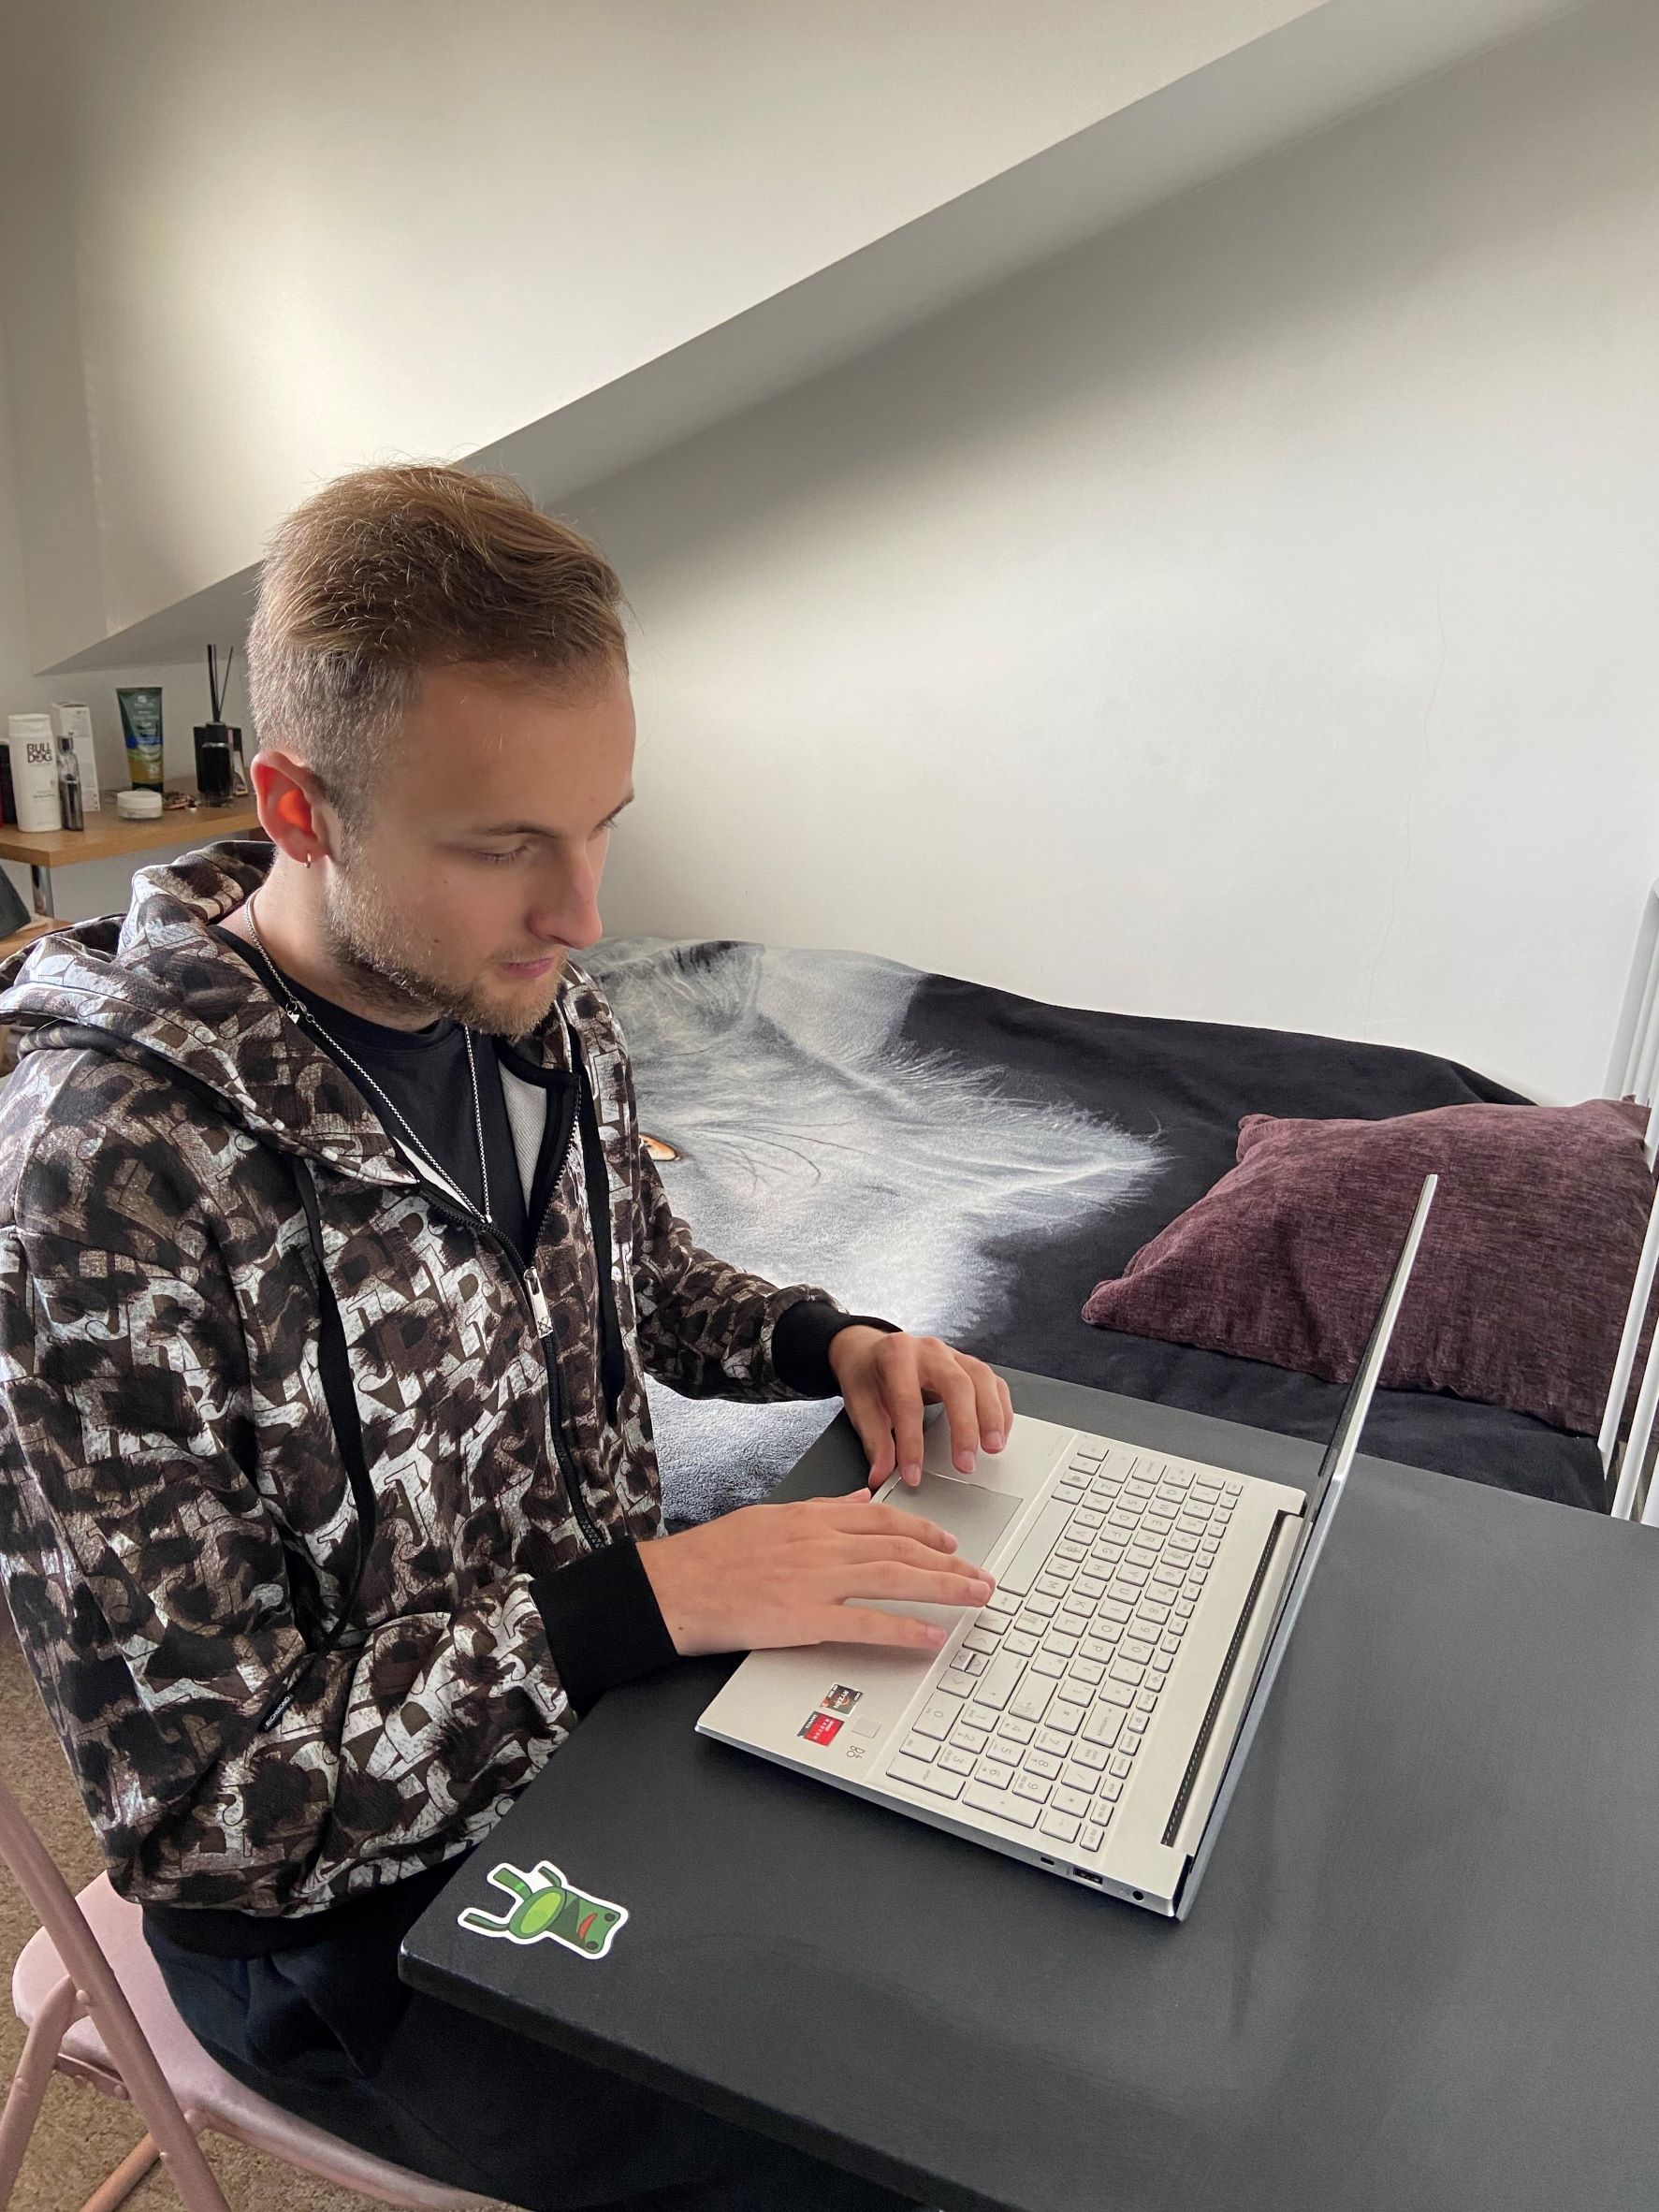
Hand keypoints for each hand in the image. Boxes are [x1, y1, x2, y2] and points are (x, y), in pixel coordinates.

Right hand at [637, 1491, 995, 1656]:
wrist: (674, 1586)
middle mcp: (821, 1543)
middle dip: (949, 1562)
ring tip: (976, 1598)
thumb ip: (819, 1510)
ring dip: (944, 1589)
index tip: (951, 1543)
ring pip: (895, 1579)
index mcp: (813, 1517)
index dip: (925, 1530)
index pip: (884, 1519)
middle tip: (982, 1575)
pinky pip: (868, 1624)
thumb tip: (858, 1500)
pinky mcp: (806, 1619)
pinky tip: (932, 1636)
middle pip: (901, 1548)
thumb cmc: (713, 1555)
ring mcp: (816, 1581)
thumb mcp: (770, 1516)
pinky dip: (905, 1629)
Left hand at [827, 1327, 1015, 1489]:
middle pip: (956, 1384)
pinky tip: (999, 1434)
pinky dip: (1000, 1409)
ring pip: (982, 1379)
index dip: (911, 1443)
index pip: (908, 1402)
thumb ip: (875, 1440)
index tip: (913, 1475)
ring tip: (992, 1448)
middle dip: (964, 1426)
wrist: (869, 1349)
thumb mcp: (860, 1404)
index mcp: (896, 1355)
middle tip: (965, 1463)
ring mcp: (953, 1355)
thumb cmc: (866, 1374)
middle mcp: (929, 1350)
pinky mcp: (968, 1365)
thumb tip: (882, 1474)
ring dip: (991, 1416)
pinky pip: (993, 1382)